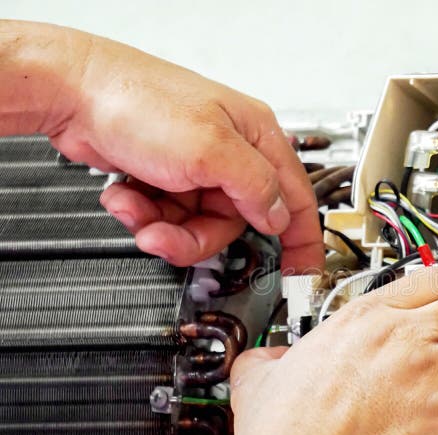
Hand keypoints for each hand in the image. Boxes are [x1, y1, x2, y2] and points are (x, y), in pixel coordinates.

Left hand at [1, 21, 321, 269]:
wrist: (70, 92)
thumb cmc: (138, 100)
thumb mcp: (211, 150)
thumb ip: (255, 187)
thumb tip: (278, 217)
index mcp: (257, 138)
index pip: (295, 198)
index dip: (302, 240)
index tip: (301, 274)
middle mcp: (232, 153)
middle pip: (235, 223)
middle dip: (197, 236)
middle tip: (167, 235)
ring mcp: (198, 166)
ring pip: (198, 225)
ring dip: (163, 226)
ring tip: (137, 209)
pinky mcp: (167, 175)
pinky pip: (169, 216)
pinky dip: (144, 213)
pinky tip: (126, 194)